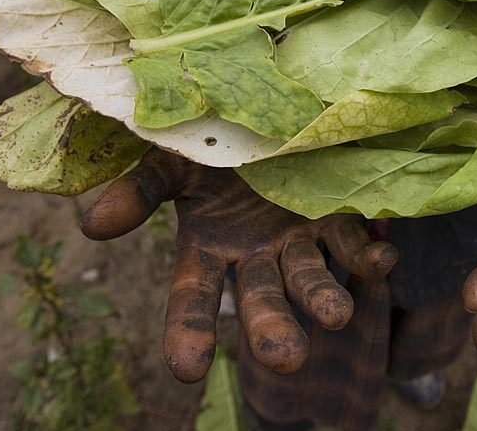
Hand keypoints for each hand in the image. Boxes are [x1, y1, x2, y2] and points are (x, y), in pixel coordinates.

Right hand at [80, 148, 396, 382]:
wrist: (263, 108)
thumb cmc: (209, 141)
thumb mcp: (172, 161)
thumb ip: (140, 192)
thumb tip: (93, 227)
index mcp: (208, 247)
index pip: (193, 299)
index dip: (189, 332)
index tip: (188, 368)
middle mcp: (256, 254)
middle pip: (262, 300)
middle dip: (272, 330)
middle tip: (286, 357)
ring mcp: (299, 239)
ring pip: (311, 277)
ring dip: (325, 298)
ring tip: (336, 315)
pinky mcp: (336, 217)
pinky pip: (353, 243)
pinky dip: (368, 256)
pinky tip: (383, 258)